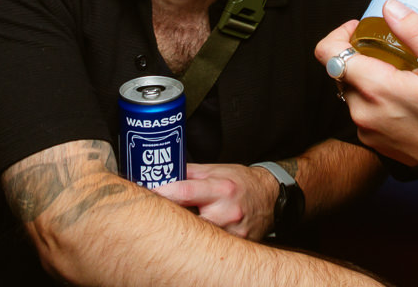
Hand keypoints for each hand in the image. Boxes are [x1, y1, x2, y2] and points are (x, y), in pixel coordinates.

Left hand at [149, 162, 278, 239]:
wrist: (269, 196)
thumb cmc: (241, 181)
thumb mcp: (216, 170)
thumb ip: (189, 172)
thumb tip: (162, 173)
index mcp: (221, 188)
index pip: (185, 193)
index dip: (164, 194)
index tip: (148, 195)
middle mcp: (227, 211)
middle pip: (188, 221)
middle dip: (171, 218)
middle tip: (157, 216)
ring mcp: (233, 232)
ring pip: (198, 237)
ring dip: (185, 232)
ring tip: (177, 226)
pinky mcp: (236, 245)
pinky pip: (211, 247)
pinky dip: (200, 242)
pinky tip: (195, 236)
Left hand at [314, 0, 417, 166]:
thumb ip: (417, 32)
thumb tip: (390, 8)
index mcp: (376, 88)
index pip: (328, 53)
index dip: (340, 34)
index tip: (363, 29)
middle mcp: (362, 112)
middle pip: (340, 70)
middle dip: (360, 54)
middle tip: (392, 50)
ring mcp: (366, 130)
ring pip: (351, 90)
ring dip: (368, 76)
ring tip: (401, 73)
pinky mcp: (373, 141)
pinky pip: (362, 109)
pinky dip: (375, 97)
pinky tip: (403, 96)